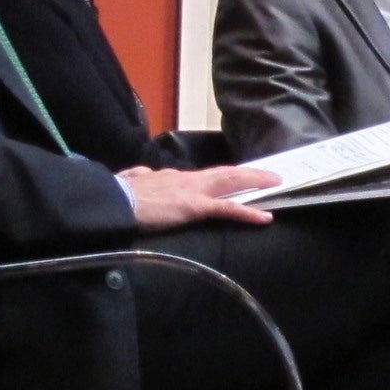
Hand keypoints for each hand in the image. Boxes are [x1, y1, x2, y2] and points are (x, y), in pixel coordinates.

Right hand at [118, 165, 275, 231]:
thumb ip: (141, 178)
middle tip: (272, 175)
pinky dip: (247, 212)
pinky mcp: (193, 206)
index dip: (227, 175)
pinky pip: (226, 208)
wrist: (112, 202)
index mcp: (174, 177)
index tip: (242, 175)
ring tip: (277, 184)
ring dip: (256, 182)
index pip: (208, 175)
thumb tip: (141, 176)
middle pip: (226, 172)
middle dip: (251, 173)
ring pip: (231, 182)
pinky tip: (264, 217)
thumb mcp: (132, 183)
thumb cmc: (119, 197)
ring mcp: (192, 190)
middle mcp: (187, 179)